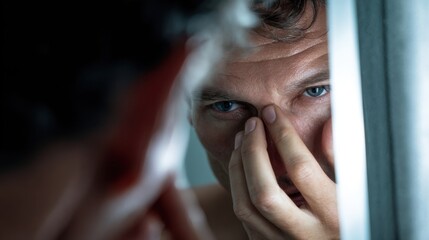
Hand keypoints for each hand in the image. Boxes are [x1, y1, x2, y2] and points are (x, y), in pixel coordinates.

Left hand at [229, 105, 338, 238]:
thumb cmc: (350, 216)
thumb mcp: (357, 188)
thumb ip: (343, 159)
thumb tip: (328, 125)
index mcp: (334, 216)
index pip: (301, 169)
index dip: (283, 135)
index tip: (272, 113)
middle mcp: (305, 234)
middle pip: (264, 192)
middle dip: (253, 151)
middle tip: (252, 123)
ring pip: (245, 207)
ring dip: (238, 167)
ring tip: (241, 138)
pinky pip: (243, 216)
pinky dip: (237, 184)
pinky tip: (241, 163)